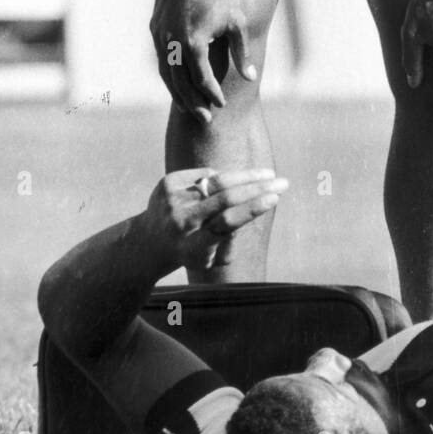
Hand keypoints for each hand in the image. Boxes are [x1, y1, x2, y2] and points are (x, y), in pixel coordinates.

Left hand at [148, 166, 287, 271]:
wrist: (149, 241)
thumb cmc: (191, 251)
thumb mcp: (211, 260)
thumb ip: (230, 241)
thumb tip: (250, 210)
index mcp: (192, 246)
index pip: (225, 223)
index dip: (251, 209)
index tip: (274, 198)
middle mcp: (180, 221)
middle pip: (224, 198)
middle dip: (258, 187)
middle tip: (282, 182)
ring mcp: (172, 199)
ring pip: (217, 180)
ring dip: (247, 176)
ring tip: (268, 173)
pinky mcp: (168, 182)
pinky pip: (205, 175)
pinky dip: (222, 178)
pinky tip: (236, 181)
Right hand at [150, 0, 255, 123]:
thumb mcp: (236, 22)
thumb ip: (241, 52)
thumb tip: (250, 77)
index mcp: (194, 44)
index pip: (202, 79)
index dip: (212, 94)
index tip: (221, 104)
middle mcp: (173, 44)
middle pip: (181, 83)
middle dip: (193, 103)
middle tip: (204, 118)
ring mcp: (160, 37)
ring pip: (166, 74)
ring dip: (177, 92)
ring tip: (187, 107)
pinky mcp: (154, 29)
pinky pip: (160, 59)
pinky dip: (168, 74)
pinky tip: (176, 82)